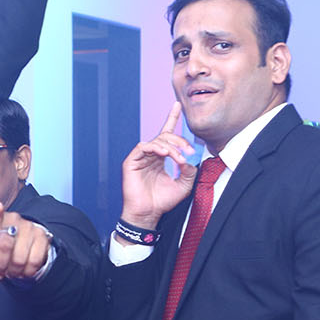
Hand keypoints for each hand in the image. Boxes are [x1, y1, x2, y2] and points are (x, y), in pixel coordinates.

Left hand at [0, 204, 50, 281]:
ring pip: (20, 258)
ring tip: (9, 269)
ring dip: (13, 270)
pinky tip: (21, 269)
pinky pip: (34, 261)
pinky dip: (26, 272)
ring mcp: (29, 227)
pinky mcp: (42, 237)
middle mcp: (13, 220)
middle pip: (5, 244)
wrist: (14, 250)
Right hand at [119, 103, 197, 233]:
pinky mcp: (131, 161)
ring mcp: (140, 157)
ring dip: (171, 147)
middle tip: (188, 152)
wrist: (148, 213)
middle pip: (165, 136)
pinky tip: (164, 154)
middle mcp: (150, 155)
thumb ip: (189, 171)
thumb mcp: (183, 185)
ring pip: (156, 141)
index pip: (166, 135)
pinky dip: (155, 148)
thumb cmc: (162, 201)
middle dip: (179, 141)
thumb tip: (189, 159)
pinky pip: (143, 146)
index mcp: (160, 158)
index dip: (171, 119)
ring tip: (178, 158)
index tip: (177, 105)